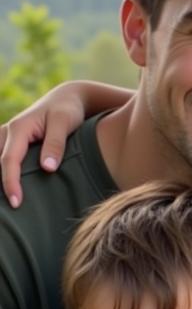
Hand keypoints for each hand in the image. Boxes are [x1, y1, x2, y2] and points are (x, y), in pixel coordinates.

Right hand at [1, 81, 91, 206]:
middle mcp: (8, 133)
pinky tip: (4, 188)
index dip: (10, 182)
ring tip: (2, 204)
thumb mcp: (64, 123)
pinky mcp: (12, 143)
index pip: (9, 160)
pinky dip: (1, 171)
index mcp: (19, 129)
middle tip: (4, 210)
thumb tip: (47, 168)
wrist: (67, 99)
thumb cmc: (68, 110)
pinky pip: (1, 158)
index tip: (16, 202)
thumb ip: (55, 144)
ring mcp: (8, 138)